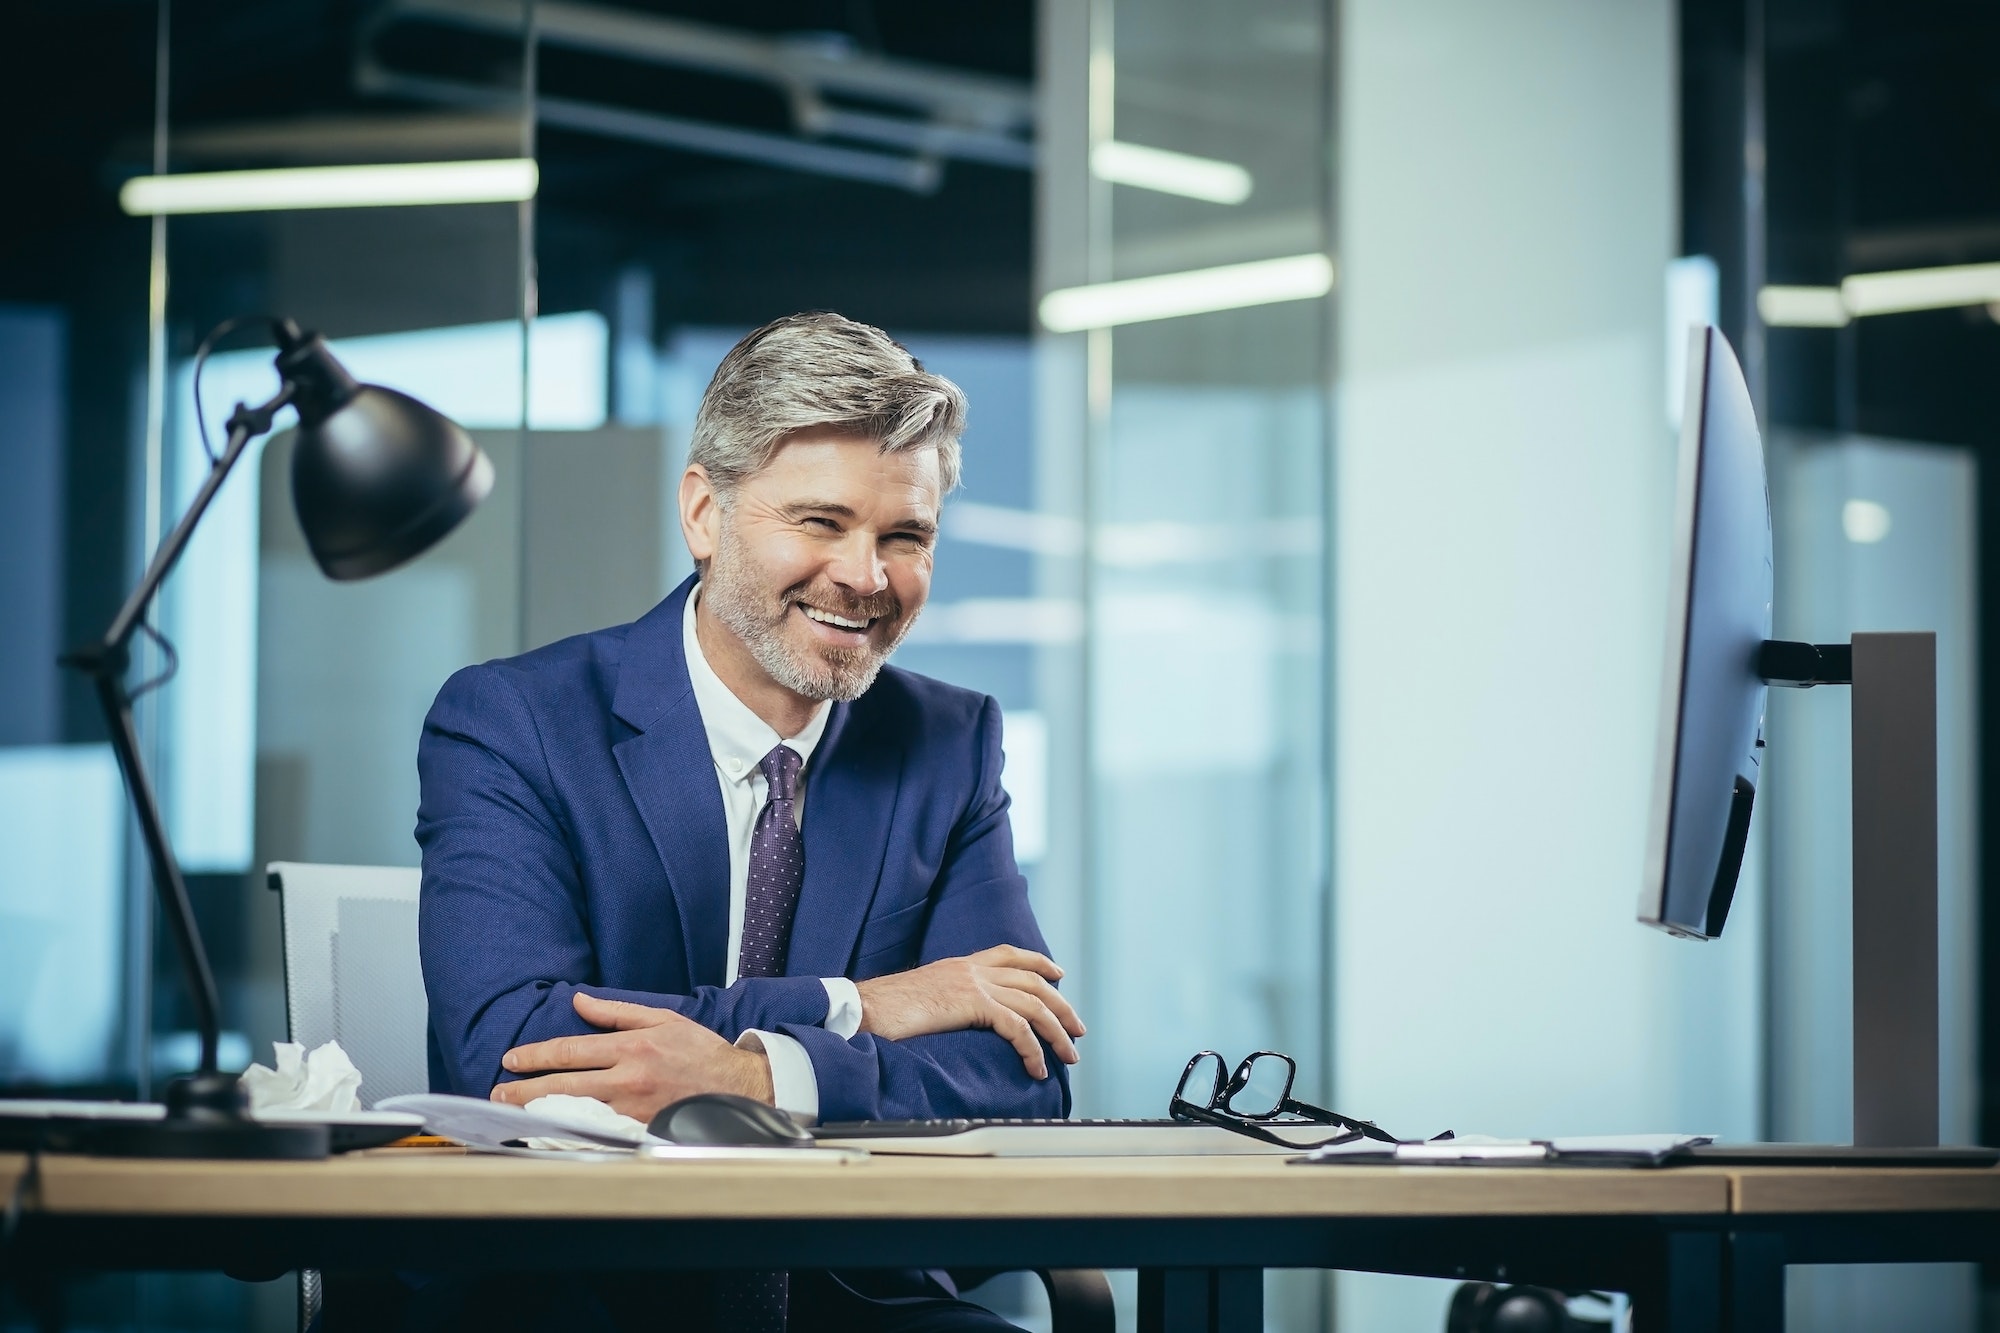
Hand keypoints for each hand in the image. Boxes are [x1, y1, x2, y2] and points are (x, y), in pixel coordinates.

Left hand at [491, 992, 773, 1120]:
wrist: (739, 1087)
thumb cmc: (700, 1052)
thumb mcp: (662, 1019)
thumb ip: (617, 1013)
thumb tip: (579, 1001)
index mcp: (632, 1047)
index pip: (572, 1050)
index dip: (537, 1055)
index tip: (511, 1060)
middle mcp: (628, 1078)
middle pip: (565, 1085)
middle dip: (525, 1090)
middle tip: (497, 1095)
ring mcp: (633, 1109)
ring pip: (576, 1111)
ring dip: (541, 1113)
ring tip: (514, 1115)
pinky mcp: (640, 1130)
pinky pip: (599, 1131)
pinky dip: (572, 1132)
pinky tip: (551, 1133)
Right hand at [855, 945, 1084, 1078]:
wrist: (864, 1007)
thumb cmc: (883, 1011)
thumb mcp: (921, 999)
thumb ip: (943, 1001)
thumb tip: (952, 1018)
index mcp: (960, 964)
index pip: (1009, 953)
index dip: (1038, 961)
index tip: (1058, 974)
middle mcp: (971, 968)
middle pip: (1034, 980)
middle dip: (1061, 1006)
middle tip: (1077, 1030)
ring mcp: (973, 983)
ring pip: (1034, 1004)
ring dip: (1057, 1032)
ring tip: (1069, 1056)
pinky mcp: (972, 1003)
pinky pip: (1017, 1026)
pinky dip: (1033, 1049)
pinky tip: (1036, 1069)